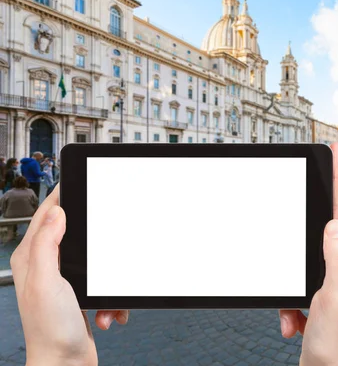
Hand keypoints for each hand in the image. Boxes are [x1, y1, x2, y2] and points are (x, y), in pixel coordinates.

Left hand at [10, 185, 128, 365]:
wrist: (66, 365)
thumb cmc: (51, 331)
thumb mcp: (47, 281)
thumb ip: (47, 244)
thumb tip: (57, 213)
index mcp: (33, 258)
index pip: (47, 215)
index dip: (62, 196)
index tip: (78, 182)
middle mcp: (47, 267)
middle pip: (76, 234)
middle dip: (97, 243)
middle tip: (107, 241)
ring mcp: (65, 281)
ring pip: (96, 260)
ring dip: (108, 280)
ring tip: (103, 301)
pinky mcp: (81, 295)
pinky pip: (105, 284)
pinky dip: (111, 300)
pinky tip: (106, 313)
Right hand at [279, 143, 337, 365]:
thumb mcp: (335, 298)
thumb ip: (336, 258)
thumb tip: (334, 224)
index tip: (336, 152)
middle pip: (330, 226)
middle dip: (314, 214)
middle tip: (311, 183)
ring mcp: (336, 280)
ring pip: (308, 256)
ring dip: (293, 282)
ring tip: (295, 313)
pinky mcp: (321, 293)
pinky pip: (299, 282)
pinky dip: (289, 303)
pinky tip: (293, 323)